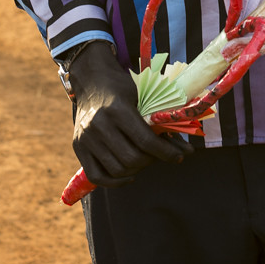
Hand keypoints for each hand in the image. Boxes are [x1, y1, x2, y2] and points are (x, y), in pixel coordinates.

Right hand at [67, 42, 193, 186]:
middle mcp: (98, 125)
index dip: (167, 153)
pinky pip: (96, 176)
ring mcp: (85, 137)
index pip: (146, 141)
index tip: (180, 157)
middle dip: (151, 161)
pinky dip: (114, 182)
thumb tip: (186, 152)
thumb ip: (160, 125)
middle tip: (158, 155)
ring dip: (136, 170)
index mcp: (117, 110)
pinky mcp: (78, 146)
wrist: (91, 81)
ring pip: (117, 170)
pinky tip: (129, 176)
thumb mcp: (143, 98)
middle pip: (132, 159)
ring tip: (144, 160)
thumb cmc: (121, 88)